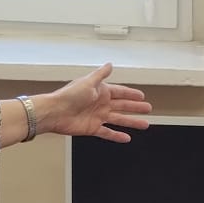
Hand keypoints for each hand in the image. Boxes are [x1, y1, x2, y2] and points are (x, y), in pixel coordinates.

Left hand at [27, 64, 151, 142]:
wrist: (55, 112)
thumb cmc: (69, 96)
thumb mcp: (88, 82)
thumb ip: (100, 75)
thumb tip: (110, 64)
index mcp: (100, 91)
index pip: (120, 92)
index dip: (131, 94)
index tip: (142, 96)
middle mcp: (100, 103)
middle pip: (122, 106)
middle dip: (135, 107)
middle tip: (148, 108)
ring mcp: (97, 116)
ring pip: (119, 119)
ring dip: (132, 122)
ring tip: (144, 124)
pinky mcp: (92, 128)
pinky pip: (108, 132)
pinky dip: (117, 136)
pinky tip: (127, 138)